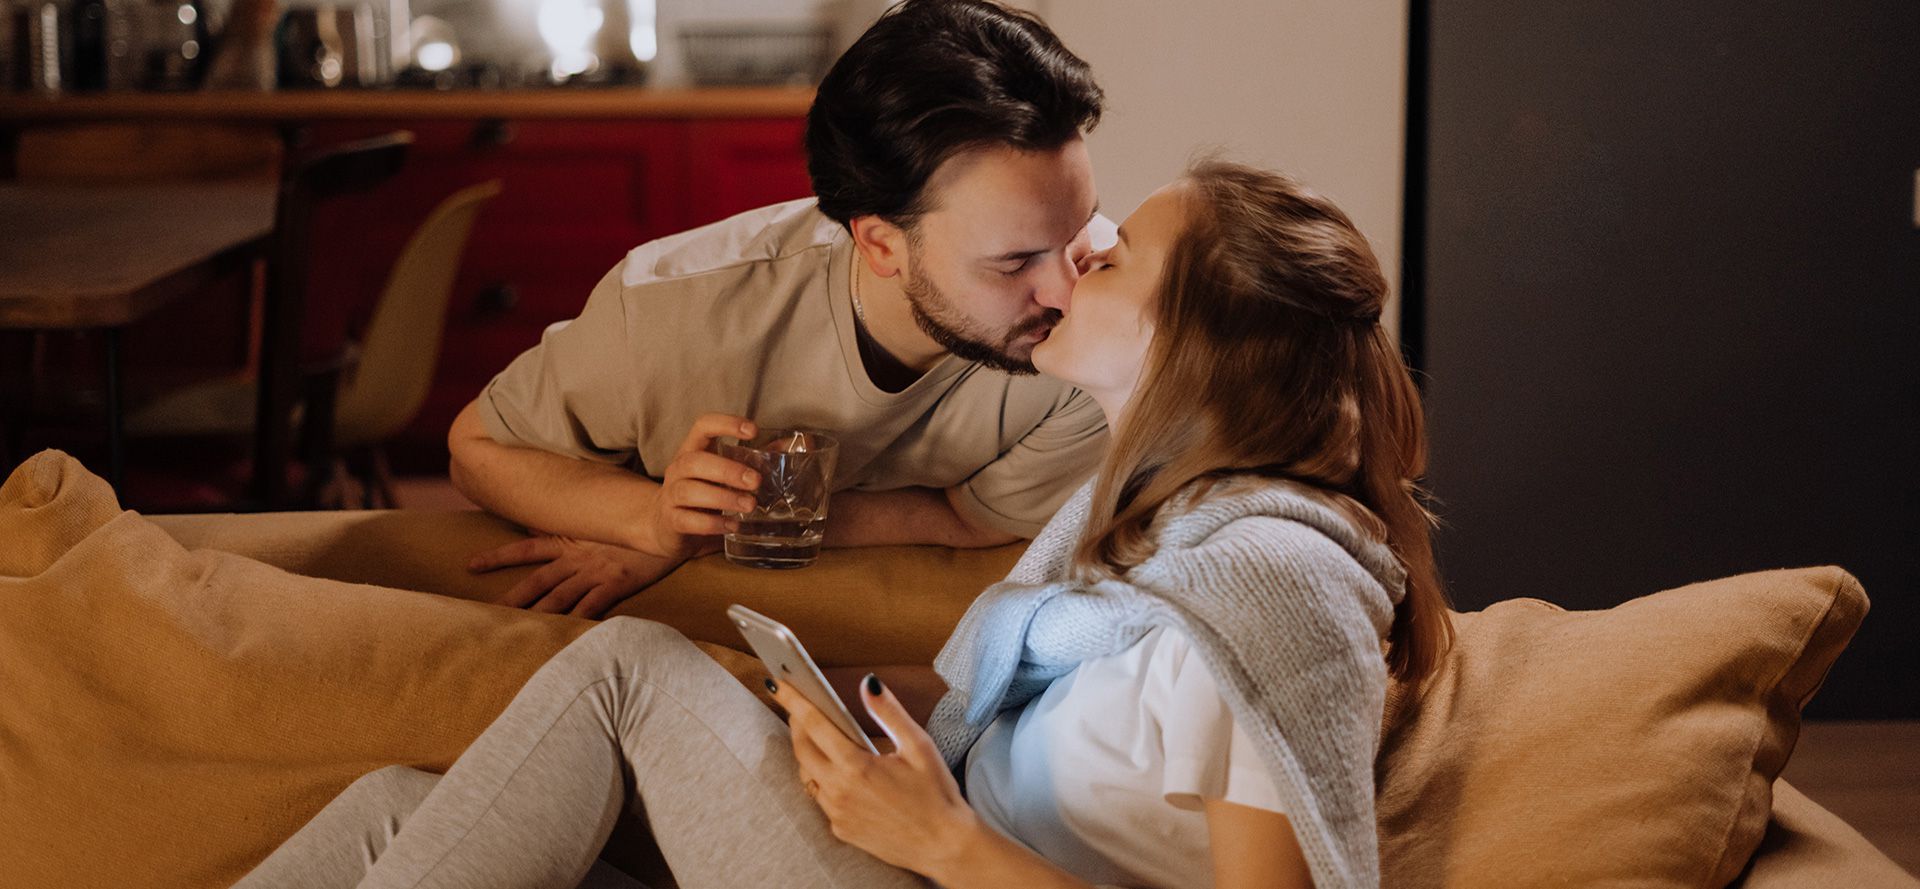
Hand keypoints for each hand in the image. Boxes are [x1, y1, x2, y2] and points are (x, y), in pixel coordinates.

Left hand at [467, 535, 680, 617]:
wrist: (666, 524)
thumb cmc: (631, 526)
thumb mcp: (594, 524)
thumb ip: (565, 530)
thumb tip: (533, 527)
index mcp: (570, 542)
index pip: (526, 549)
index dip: (498, 556)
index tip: (471, 565)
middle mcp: (578, 557)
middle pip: (538, 579)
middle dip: (512, 596)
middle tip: (485, 612)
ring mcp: (597, 570)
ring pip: (561, 596)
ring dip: (539, 613)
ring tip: (518, 631)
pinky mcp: (618, 582)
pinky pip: (595, 605)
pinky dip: (580, 620)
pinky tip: (566, 635)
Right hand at [636, 413, 763, 557]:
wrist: (666, 526)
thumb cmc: (704, 493)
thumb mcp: (725, 474)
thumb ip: (755, 459)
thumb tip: (790, 445)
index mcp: (693, 449)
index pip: (703, 426)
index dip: (726, 423)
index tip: (753, 431)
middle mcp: (678, 469)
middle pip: (695, 461)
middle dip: (727, 470)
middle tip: (756, 481)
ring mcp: (671, 495)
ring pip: (690, 491)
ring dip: (723, 498)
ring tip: (749, 506)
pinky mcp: (671, 521)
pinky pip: (688, 520)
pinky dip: (713, 524)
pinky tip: (733, 526)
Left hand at [774, 674, 977, 877]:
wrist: (944, 846)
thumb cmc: (936, 794)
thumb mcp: (918, 746)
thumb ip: (889, 712)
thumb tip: (868, 684)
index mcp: (856, 766)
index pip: (814, 724)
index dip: (793, 700)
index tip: (778, 683)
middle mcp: (839, 791)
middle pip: (801, 750)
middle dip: (795, 724)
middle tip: (799, 707)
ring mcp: (837, 814)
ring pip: (808, 776)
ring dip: (808, 754)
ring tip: (818, 737)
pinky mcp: (841, 830)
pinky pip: (821, 799)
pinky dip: (824, 780)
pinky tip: (840, 772)